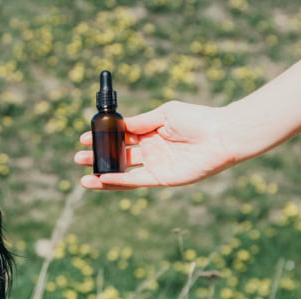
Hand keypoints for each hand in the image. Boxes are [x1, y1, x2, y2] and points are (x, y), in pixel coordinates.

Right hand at [75, 101, 242, 189]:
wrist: (221, 135)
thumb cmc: (197, 119)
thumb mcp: (163, 114)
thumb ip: (140, 122)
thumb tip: (118, 125)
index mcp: (150, 131)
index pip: (121, 136)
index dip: (103, 138)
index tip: (85, 138)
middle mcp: (151, 149)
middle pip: (118, 155)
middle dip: (98, 156)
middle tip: (79, 157)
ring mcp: (155, 165)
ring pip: (123, 171)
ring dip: (103, 173)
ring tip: (83, 175)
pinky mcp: (162, 178)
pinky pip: (135, 181)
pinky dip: (118, 181)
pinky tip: (101, 179)